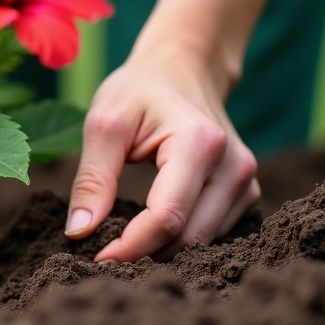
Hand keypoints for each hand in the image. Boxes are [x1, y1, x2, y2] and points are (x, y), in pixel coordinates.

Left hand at [63, 42, 259, 263]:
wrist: (180, 68)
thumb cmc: (138, 91)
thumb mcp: (104, 123)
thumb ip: (93, 178)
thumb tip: (79, 232)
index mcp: (199, 144)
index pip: (166, 218)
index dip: (129, 247)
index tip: (94, 257)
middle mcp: (233, 165)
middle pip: (187, 237)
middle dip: (142, 254)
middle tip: (100, 253)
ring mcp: (245, 180)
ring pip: (202, 241)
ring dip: (160, 251)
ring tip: (120, 241)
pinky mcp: (245, 191)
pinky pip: (213, 232)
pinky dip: (179, 239)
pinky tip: (149, 231)